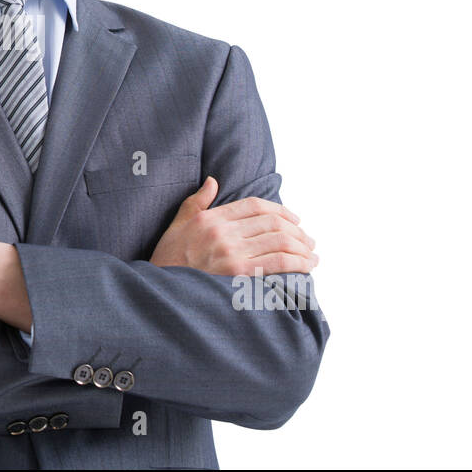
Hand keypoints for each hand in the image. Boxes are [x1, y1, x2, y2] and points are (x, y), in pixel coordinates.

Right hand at [149, 176, 316, 274]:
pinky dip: (297, 263)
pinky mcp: (239, 275)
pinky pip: (278, 263)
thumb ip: (196, 201)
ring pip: (280, 242)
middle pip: (272, 223)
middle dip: (297, 232)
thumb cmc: (168, 260)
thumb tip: (212, 181)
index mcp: (211, 218)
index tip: (294, 220)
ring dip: (302, 248)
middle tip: (308, 240)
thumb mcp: (177, 224)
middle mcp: (223, 233)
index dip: (281, 211)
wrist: (160, 290)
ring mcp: (231, 254)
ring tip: (312, 255)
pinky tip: (306, 266)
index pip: (255, 206)